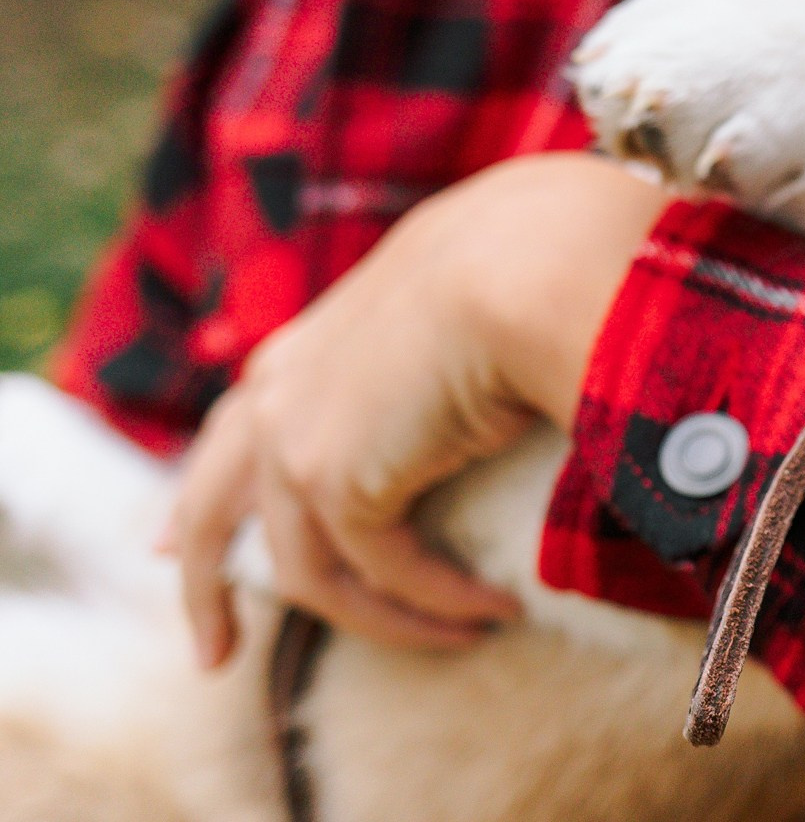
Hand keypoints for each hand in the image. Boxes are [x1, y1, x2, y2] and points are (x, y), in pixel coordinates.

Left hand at [166, 152, 670, 666]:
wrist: (520, 267)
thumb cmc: (518, 269)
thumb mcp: (450, 307)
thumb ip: (431, 345)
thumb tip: (483, 371)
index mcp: (302, 350)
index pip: (232, 434)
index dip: (204, 495)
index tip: (168, 548)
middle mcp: (277, 397)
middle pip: (208, 512)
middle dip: (202, 589)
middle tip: (214, 654)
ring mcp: (294, 445)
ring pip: (309, 574)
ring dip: (386, 619)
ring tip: (457, 635)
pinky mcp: (335, 486)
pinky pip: (382, 574)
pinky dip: (438, 603)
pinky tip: (492, 609)